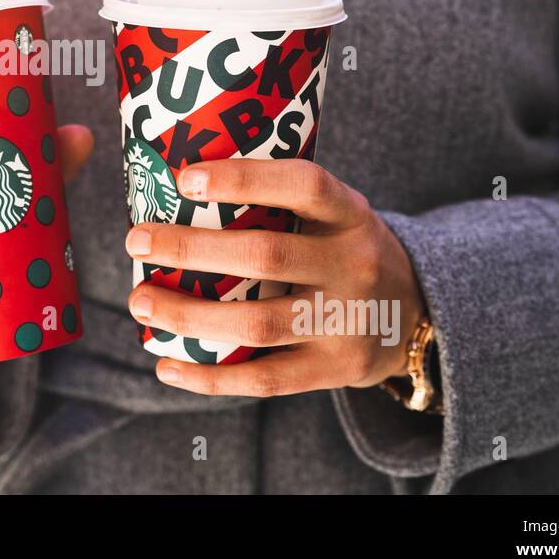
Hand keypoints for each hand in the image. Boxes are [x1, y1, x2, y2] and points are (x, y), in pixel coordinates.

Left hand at [125, 159, 426, 397]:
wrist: (420, 315)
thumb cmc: (345, 250)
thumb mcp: (337, 214)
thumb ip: (283, 202)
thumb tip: (177, 183)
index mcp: (351, 215)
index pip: (303, 186)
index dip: (244, 179)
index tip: (186, 178)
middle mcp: (354, 266)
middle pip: (266, 256)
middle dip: (192, 248)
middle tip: (138, 240)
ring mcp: (347, 323)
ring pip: (257, 324)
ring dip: (188, 315)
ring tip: (140, 302)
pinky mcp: (334, 370)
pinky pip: (264, 379)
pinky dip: (209, 376)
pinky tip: (166, 365)